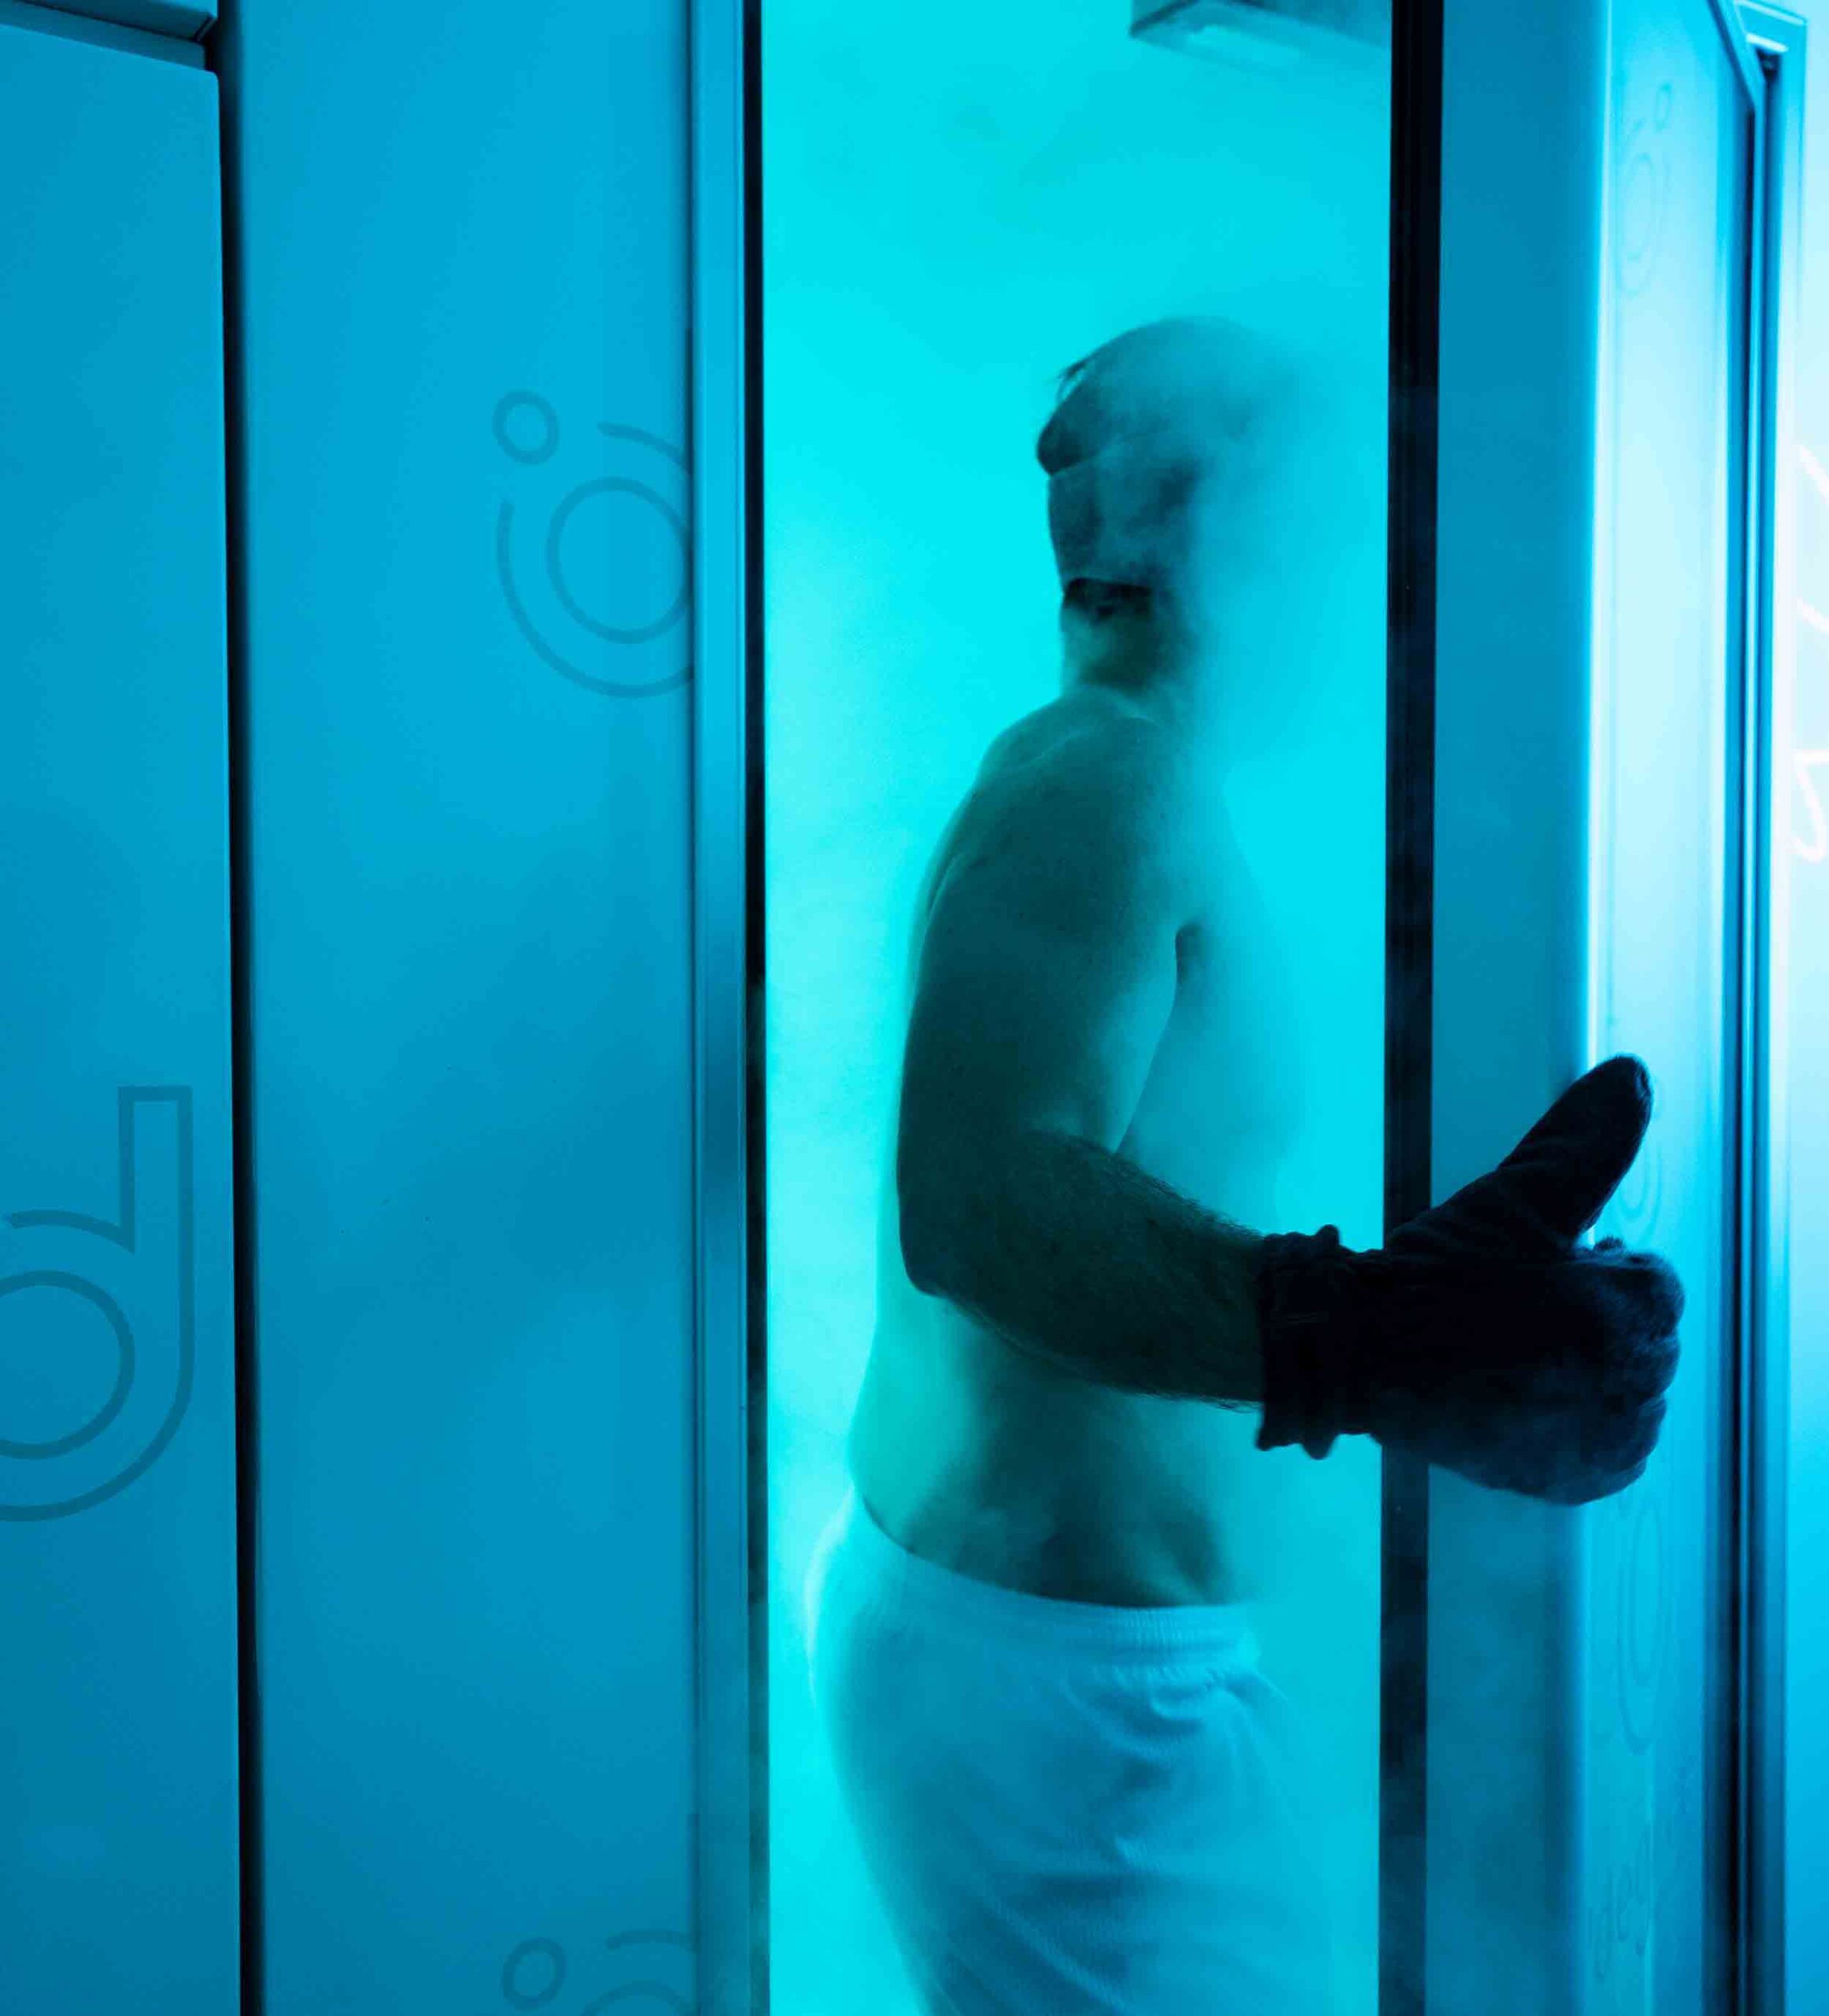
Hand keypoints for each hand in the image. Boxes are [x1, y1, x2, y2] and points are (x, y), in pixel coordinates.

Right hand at [1255, 1056, 1683, 1503]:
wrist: (1357, 1356)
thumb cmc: (1433, 1276)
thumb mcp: (1515, 1195)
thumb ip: (1584, 1139)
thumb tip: (1631, 1076)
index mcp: (1634, 1309)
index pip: (1651, 1275)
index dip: (1587, 1261)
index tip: (1532, 1264)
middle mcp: (1636, 1383)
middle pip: (1640, 1333)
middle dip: (1590, 1313)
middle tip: (1512, 1303)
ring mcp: (1606, 1438)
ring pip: (1625, 1386)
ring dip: (1584, 1366)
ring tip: (1509, 1350)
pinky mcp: (1576, 1480)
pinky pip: (1608, 1445)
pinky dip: (1577, 1421)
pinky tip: (1523, 1396)